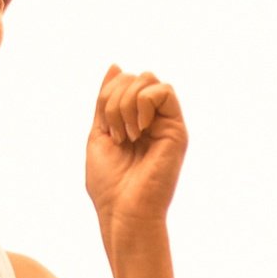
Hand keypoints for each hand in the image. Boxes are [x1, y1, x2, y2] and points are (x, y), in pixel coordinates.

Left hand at [84, 66, 185, 247]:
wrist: (124, 212)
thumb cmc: (110, 184)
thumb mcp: (99, 133)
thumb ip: (105, 101)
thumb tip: (115, 65)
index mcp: (133, 121)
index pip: (121, 82)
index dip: (107, 96)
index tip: (106, 130)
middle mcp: (152, 120)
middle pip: (134, 77)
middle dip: (115, 98)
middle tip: (116, 133)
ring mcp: (166, 124)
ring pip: (148, 79)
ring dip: (127, 102)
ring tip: (127, 134)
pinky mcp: (177, 130)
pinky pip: (164, 91)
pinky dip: (144, 103)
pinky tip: (139, 129)